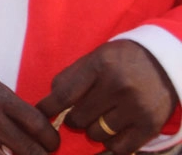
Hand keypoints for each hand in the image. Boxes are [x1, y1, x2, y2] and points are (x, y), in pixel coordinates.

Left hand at [37, 40, 178, 153]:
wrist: (163, 62)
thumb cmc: (120, 60)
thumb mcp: (94, 57)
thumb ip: (71, 77)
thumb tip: (50, 101)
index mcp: (100, 65)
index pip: (64, 94)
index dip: (48, 108)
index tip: (41, 114)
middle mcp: (118, 86)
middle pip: (79, 118)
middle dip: (73, 119)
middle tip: (79, 113)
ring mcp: (135, 107)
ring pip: (96, 134)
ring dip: (92, 130)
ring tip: (100, 118)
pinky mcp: (150, 125)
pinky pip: (119, 147)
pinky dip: (110, 144)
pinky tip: (110, 133)